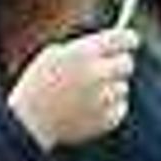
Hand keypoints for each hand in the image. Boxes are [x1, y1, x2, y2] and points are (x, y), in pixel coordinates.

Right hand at [5, 24, 137, 150]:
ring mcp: (105, 99)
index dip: (127, 38)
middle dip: (119, 63)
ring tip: (85, 93)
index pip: (124, 38)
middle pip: (127, 63)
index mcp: (83, 53)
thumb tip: (114, 45)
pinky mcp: (109, 119)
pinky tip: (87, 108)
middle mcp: (98, 74)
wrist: (30, 122)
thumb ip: (86, 48)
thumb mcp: (54, 54)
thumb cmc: (39, 83)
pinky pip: (120, 107)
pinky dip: (109, 107)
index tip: (129, 40)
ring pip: (122, 87)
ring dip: (110, 87)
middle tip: (107, 67)